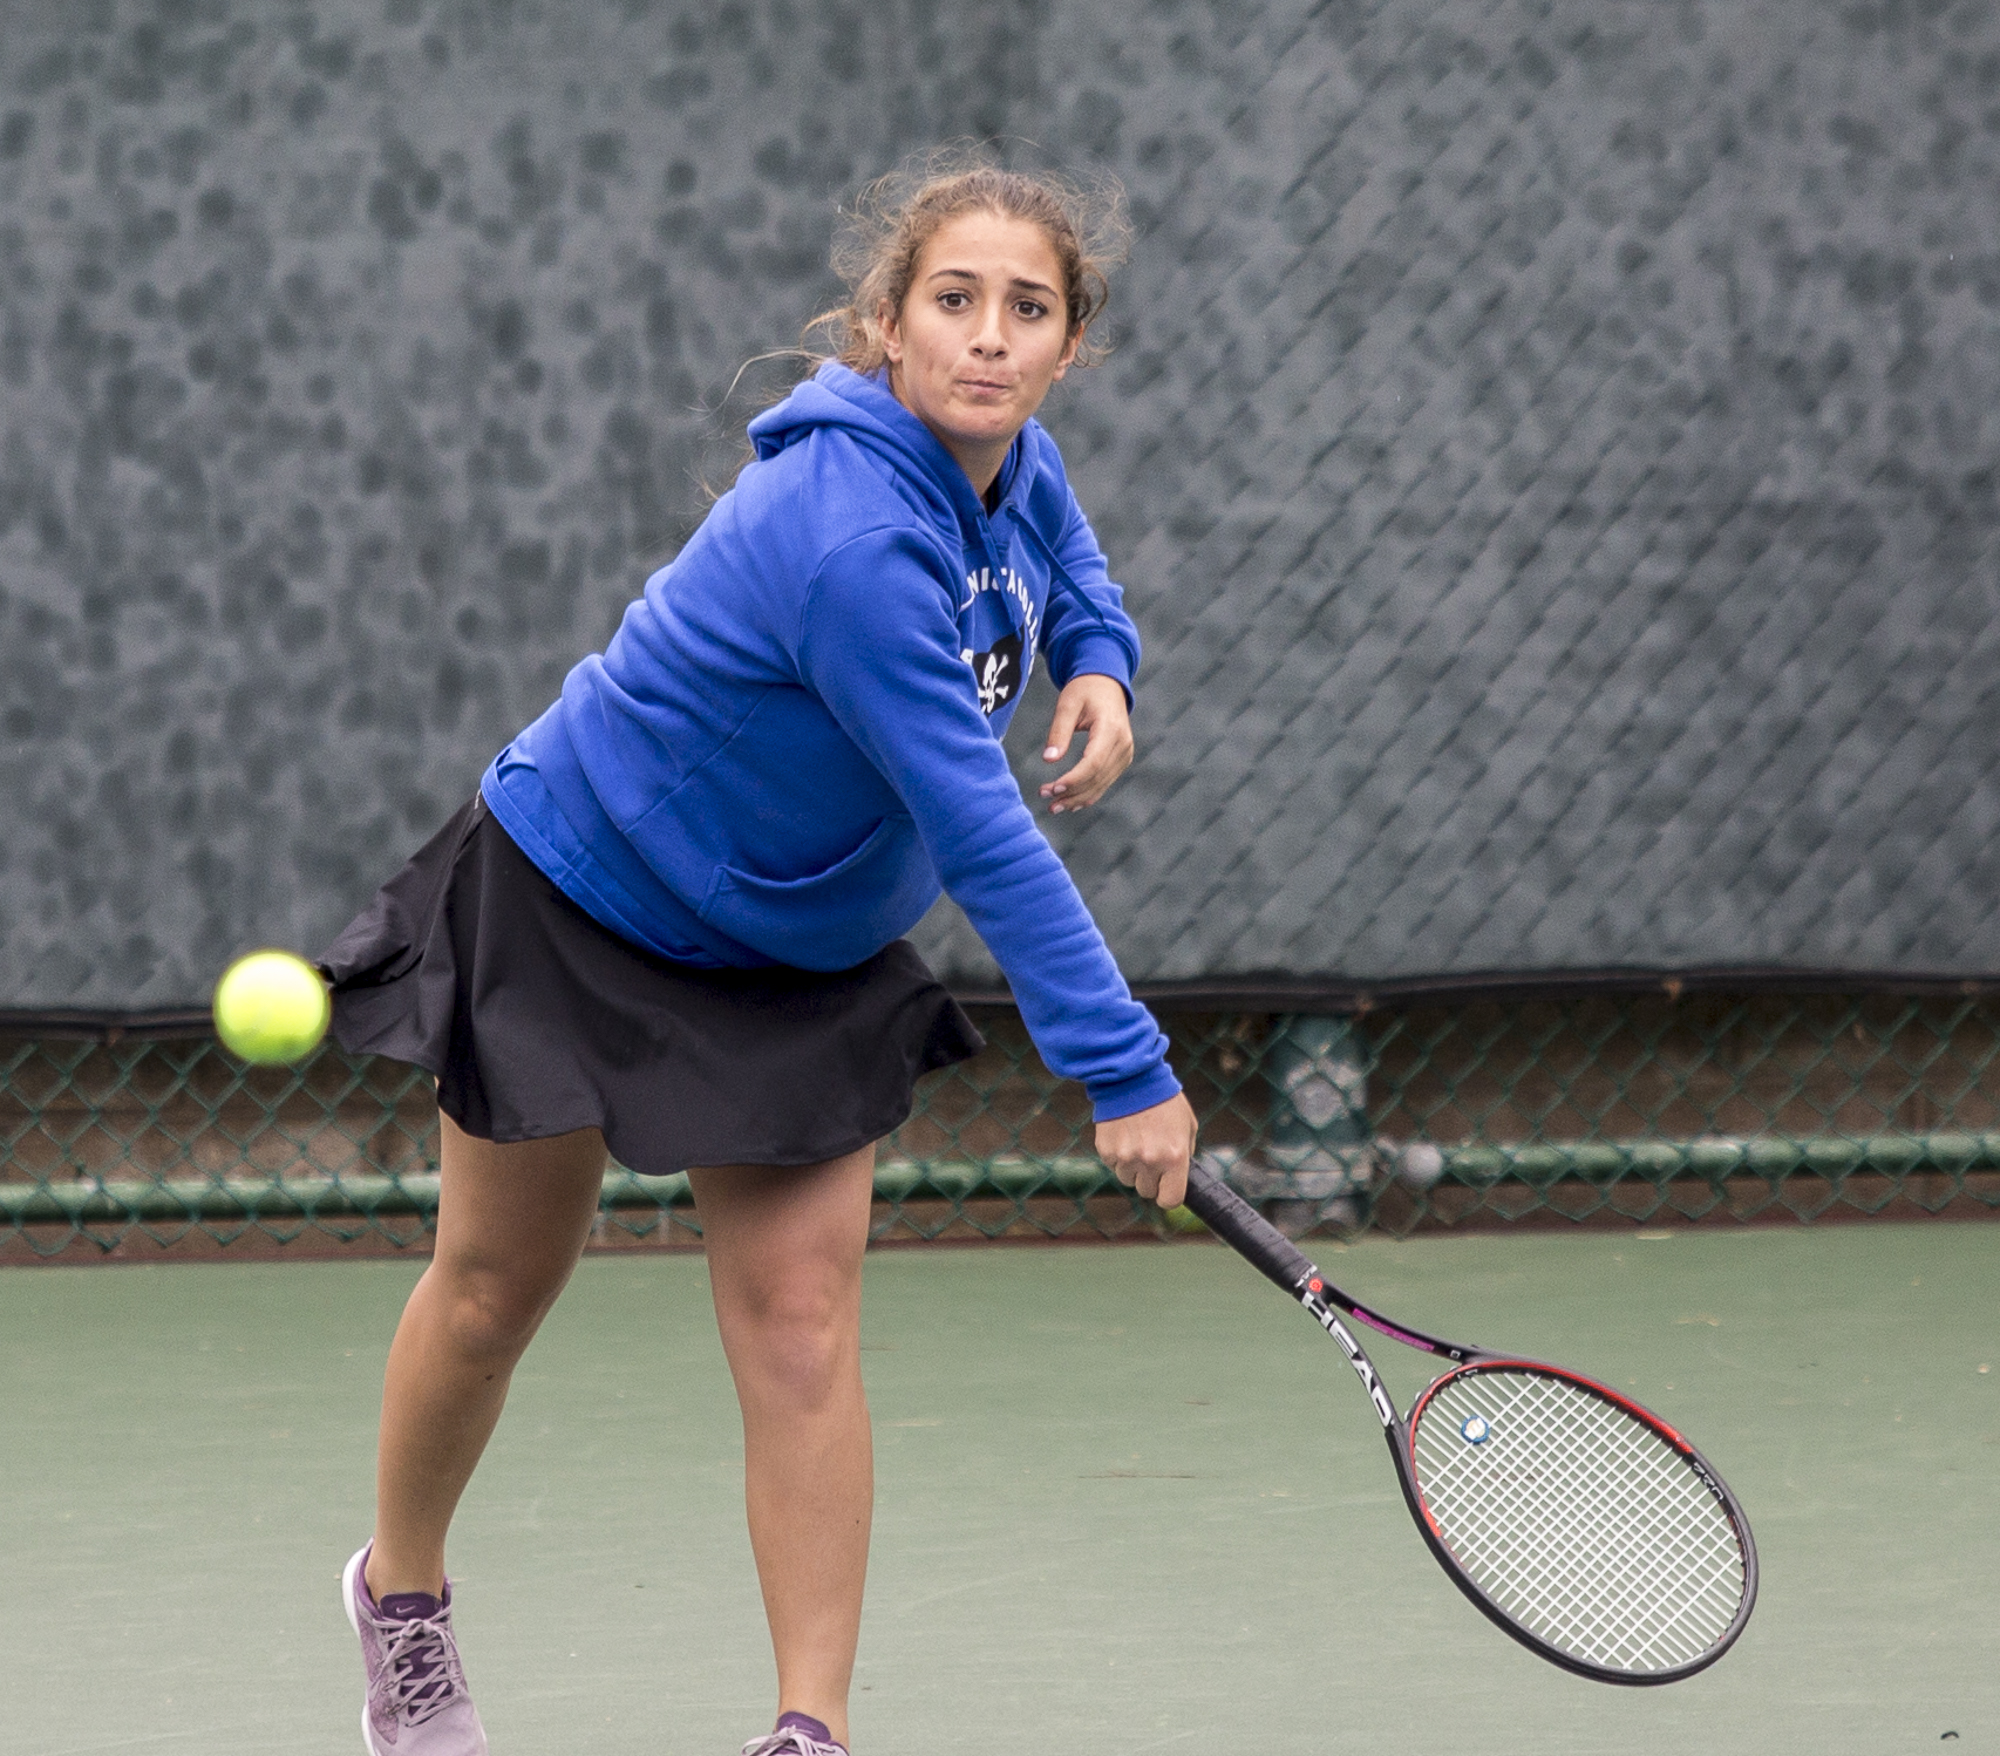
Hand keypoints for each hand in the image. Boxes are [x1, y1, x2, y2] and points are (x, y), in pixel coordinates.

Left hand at [1038, 674, 1133, 813]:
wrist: (1106, 684)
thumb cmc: (1084, 690)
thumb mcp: (1067, 704)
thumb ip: (1058, 732)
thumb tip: (1048, 760)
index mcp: (1110, 728)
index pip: (1094, 762)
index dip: (1074, 779)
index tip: (1053, 788)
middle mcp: (1123, 744)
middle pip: (1097, 777)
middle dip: (1071, 792)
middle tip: (1046, 799)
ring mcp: (1125, 753)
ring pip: (1101, 784)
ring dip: (1077, 798)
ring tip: (1053, 806)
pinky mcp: (1121, 759)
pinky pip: (1105, 781)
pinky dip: (1088, 794)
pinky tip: (1070, 803)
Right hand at [1093, 1092, 1196, 1208]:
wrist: (1131, 1077)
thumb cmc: (1164, 1100)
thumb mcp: (1187, 1126)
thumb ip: (1185, 1154)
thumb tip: (1179, 1176)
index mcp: (1175, 1157)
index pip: (1170, 1200)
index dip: (1168, 1195)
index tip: (1167, 1187)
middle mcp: (1150, 1161)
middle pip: (1147, 1191)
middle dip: (1151, 1178)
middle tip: (1152, 1154)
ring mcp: (1125, 1157)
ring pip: (1128, 1179)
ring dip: (1133, 1167)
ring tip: (1137, 1140)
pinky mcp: (1106, 1151)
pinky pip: (1113, 1165)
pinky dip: (1118, 1155)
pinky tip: (1124, 1134)